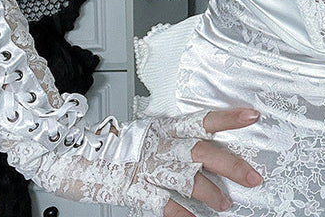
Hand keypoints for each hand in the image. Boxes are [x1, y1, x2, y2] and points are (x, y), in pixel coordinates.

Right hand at [30, 107, 263, 215]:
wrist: (71, 155)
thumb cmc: (109, 146)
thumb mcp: (145, 134)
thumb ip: (169, 140)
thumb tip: (198, 148)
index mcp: (165, 128)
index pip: (203, 119)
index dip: (228, 118)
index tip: (252, 116)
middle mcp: (162, 144)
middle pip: (205, 151)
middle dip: (232, 165)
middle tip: (254, 177)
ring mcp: (149, 167)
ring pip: (190, 179)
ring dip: (212, 193)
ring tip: (226, 205)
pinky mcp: (136, 189)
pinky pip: (165, 204)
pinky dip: (183, 214)